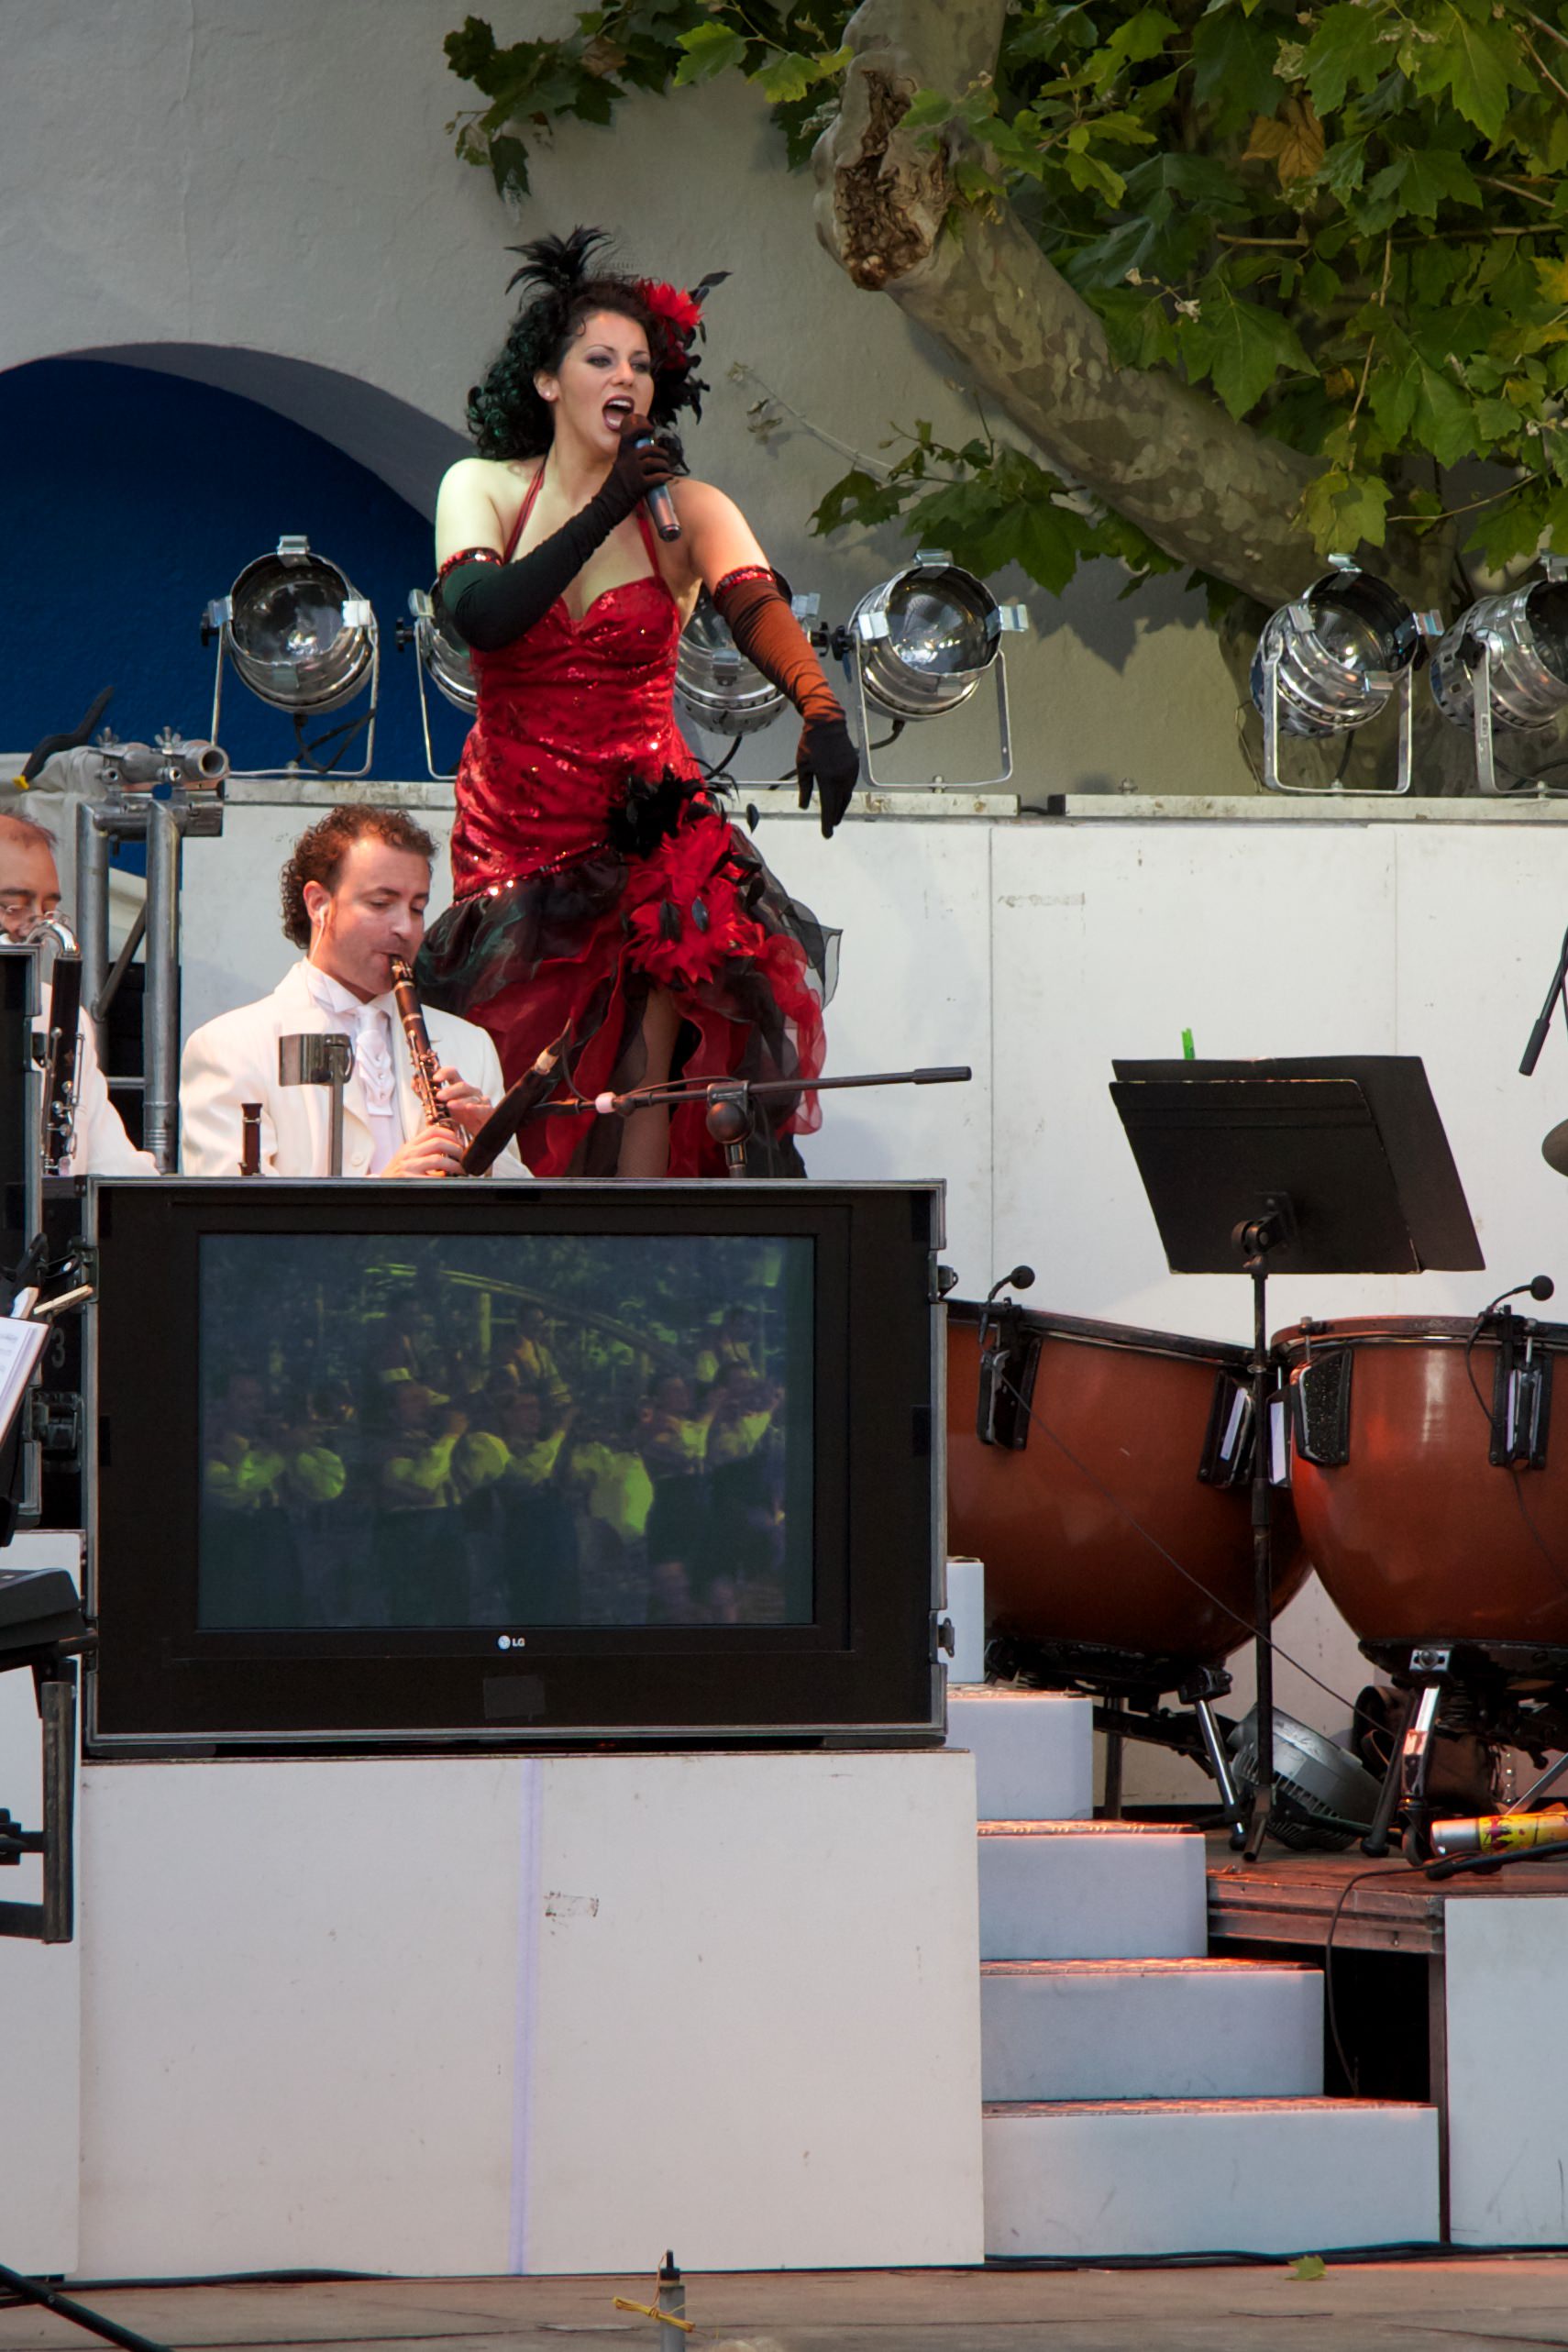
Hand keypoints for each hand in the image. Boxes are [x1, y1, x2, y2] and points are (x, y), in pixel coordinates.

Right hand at [380, 1125, 466, 1179]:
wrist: (379, 1190)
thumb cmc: (397, 1175)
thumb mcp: (407, 1158)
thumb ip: (423, 1150)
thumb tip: (449, 1146)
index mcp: (410, 1146)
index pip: (432, 1131)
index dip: (450, 1134)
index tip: (459, 1142)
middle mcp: (408, 1154)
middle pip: (438, 1142)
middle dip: (456, 1149)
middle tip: (463, 1156)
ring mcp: (409, 1167)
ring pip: (438, 1160)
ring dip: (455, 1165)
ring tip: (461, 1170)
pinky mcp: (411, 1181)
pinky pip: (433, 1178)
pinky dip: (445, 1178)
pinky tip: (450, 1181)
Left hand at [432, 1064, 492, 1140]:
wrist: (478, 1136)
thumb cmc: (462, 1119)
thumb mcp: (443, 1107)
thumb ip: (428, 1096)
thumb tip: (414, 1082)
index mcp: (459, 1088)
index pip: (453, 1073)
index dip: (444, 1072)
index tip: (435, 1078)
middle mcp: (471, 1091)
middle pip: (462, 1085)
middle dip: (450, 1090)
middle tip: (440, 1096)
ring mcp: (481, 1101)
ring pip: (471, 1096)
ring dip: (459, 1100)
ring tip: (450, 1105)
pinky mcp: (488, 1112)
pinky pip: (483, 1108)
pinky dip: (476, 1107)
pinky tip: (468, 1108)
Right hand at [599, 414, 680, 524]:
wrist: (605, 507)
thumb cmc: (612, 490)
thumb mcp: (618, 469)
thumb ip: (627, 461)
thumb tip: (644, 458)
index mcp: (621, 456)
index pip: (629, 434)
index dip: (641, 428)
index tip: (650, 428)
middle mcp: (627, 461)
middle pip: (649, 449)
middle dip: (660, 452)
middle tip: (665, 457)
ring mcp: (633, 473)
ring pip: (654, 462)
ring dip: (664, 464)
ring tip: (666, 468)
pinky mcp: (639, 486)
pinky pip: (657, 478)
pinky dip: (665, 477)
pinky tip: (668, 477)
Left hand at [796, 714, 857, 838]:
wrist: (827, 723)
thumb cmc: (811, 743)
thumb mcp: (803, 766)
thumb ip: (804, 787)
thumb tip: (803, 806)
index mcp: (828, 778)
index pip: (828, 807)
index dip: (826, 822)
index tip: (827, 834)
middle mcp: (842, 777)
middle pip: (840, 804)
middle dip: (835, 817)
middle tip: (830, 827)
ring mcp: (850, 772)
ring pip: (847, 796)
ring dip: (841, 807)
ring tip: (835, 816)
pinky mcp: (854, 766)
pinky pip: (850, 785)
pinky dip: (845, 794)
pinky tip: (840, 798)